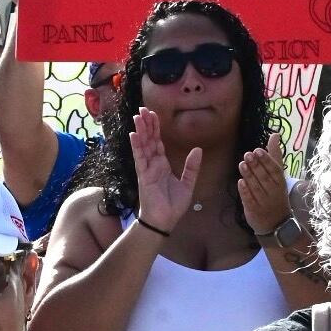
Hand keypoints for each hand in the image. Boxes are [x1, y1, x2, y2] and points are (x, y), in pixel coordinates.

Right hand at [129, 106, 200, 233]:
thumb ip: (192, 167)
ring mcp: (147, 169)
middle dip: (146, 125)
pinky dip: (136, 146)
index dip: (155, 128)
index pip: (158, 143)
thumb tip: (198, 150)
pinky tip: (133, 134)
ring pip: (143, 146)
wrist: (164, 221)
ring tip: (138, 116)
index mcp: (162, 165)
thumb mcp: (188, 184)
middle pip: (149, 140)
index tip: (153, 114)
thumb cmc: (173, 206)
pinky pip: (139, 159)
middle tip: (143, 108)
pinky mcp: (143, 176)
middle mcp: (153, 165)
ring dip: (140, 131)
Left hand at [237, 133, 289, 237]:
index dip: (266, 160)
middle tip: (247, 154)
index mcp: (280, 182)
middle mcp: (273, 192)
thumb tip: (275, 134)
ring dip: (248, 175)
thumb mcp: (279, 176)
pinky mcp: (254, 210)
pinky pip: (249, 199)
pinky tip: (240, 182)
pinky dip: (245, 191)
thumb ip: (275, 155)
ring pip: (256, 187)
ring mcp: (264, 202)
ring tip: (241, 164)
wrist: (276, 223)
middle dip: (256, 165)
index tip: (257, 150)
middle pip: (264, 177)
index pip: (274, 169)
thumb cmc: (276, 193)